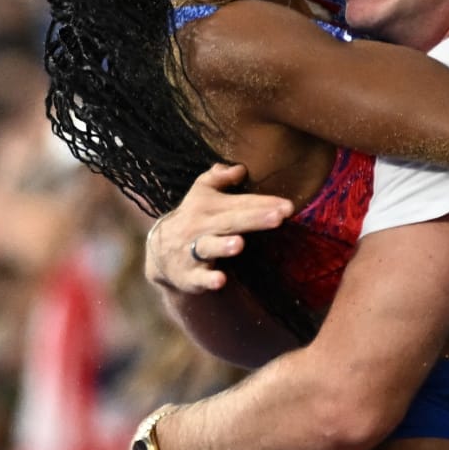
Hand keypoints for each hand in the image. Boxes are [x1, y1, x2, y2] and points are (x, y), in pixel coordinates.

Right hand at [146, 164, 293, 294]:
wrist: (159, 252)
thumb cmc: (192, 218)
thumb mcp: (200, 194)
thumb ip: (219, 178)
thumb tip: (241, 168)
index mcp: (207, 206)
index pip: (240, 204)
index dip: (264, 204)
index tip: (288, 206)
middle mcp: (200, 227)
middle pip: (230, 222)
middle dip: (254, 219)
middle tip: (278, 217)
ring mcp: (192, 251)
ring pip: (208, 247)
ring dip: (222, 246)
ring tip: (239, 244)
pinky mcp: (189, 275)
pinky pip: (199, 278)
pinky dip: (208, 280)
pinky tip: (220, 280)